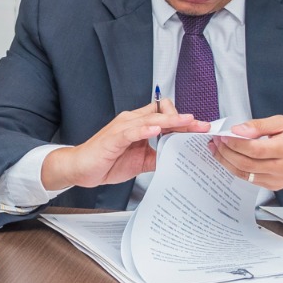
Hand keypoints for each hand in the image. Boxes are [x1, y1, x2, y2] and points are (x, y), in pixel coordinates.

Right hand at [41, 99, 208, 190]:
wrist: (80, 168)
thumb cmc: (106, 162)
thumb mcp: (140, 161)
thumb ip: (158, 156)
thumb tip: (179, 158)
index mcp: (138, 125)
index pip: (164, 116)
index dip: (183, 121)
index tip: (200, 128)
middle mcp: (131, 121)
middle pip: (161, 114)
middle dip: (183, 119)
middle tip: (201, 125)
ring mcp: (122, 128)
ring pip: (150, 119)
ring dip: (170, 121)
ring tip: (187, 122)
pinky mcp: (113, 138)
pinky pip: (131, 131)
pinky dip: (145, 130)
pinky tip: (156, 131)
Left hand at [210, 116, 282, 189]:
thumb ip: (259, 125)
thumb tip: (238, 130)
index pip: (254, 149)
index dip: (235, 143)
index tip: (223, 135)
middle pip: (246, 164)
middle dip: (226, 152)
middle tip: (216, 140)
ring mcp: (278, 180)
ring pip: (244, 174)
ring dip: (226, 161)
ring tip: (217, 148)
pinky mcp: (273, 186)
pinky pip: (249, 179)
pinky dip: (235, 168)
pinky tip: (228, 157)